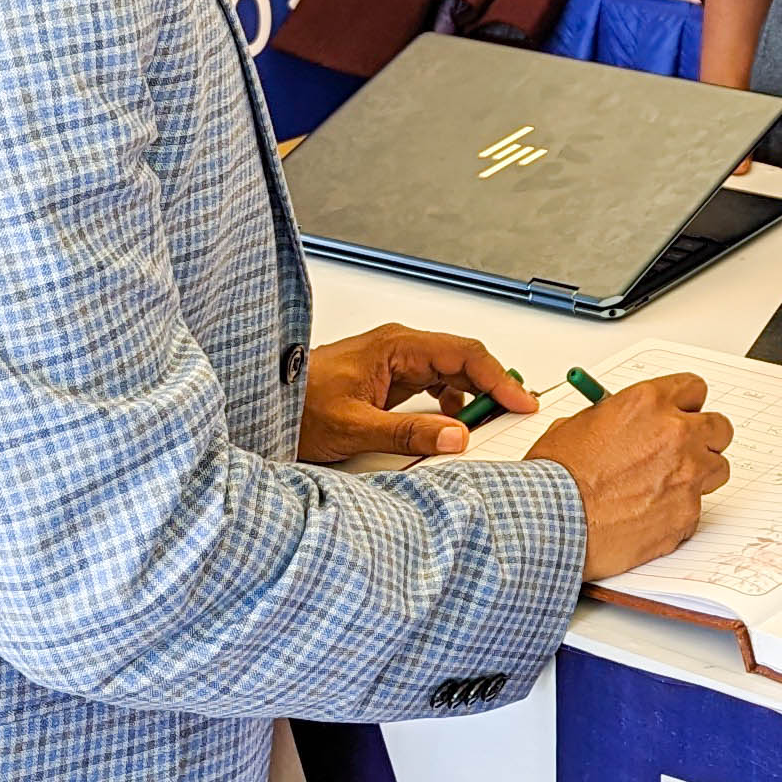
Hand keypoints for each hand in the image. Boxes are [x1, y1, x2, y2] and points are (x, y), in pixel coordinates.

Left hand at [298, 324, 536, 460]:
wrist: (261, 405)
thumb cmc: (296, 404)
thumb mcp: (354, 426)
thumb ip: (408, 432)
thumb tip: (456, 436)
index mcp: (395, 346)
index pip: (464, 354)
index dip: (498, 377)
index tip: (520, 400)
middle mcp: (398, 349)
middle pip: (462, 361)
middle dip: (492, 387)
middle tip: (515, 414)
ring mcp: (394, 365)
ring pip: (450, 374)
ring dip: (472, 397)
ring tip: (489, 422)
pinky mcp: (388, 383)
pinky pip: (432, 387)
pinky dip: (450, 405)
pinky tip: (453, 424)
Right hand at [524, 372, 735, 579]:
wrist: (552, 521)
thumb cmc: (556, 478)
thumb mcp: (578, 425)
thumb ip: (615, 418)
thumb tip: (626, 423)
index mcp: (648, 404)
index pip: (694, 389)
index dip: (686, 405)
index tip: (681, 415)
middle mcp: (675, 434)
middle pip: (719, 428)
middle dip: (704, 439)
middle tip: (682, 452)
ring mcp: (687, 475)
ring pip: (717, 469)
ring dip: (697, 476)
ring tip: (665, 488)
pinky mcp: (687, 513)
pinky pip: (697, 510)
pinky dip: (679, 513)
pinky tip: (650, 516)